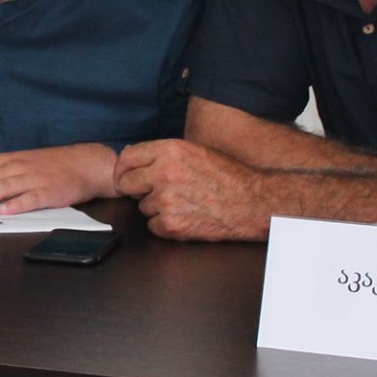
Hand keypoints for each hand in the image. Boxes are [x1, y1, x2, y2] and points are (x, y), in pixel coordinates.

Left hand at [0, 144, 117, 214]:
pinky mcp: (49, 191)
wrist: (85, 164)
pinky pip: (31, 198)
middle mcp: (16, 166)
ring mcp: (32, 178)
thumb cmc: (49, 166)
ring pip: (1, 187)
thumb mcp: (19, 163)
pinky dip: (16, 204)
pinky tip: (4, 212)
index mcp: (6, 160)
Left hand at [114, 139, 271, 240]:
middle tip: (155, 192)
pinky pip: (153, 226)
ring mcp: (167, 200)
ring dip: (156, 207)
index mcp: (169, 150)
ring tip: (182, 203)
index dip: (124, 169)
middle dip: (137, 189)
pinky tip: (185, 217)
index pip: (126, 158)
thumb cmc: (226, 176)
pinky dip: (165, 225)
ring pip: (142, 206)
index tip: (127, 175)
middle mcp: (164, 173)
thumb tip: (130, 155)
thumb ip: (162, 153)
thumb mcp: (194, 151)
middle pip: (126, 183)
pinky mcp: (172, 224)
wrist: (251, 202)